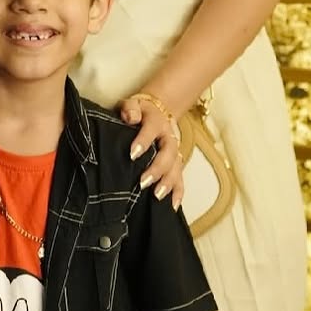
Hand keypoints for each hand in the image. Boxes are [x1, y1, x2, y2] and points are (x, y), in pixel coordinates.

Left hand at [119, 95, 184, 210]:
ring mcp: (174, 151)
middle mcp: (169, 137)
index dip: (143, 141)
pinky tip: (173, 206)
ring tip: (157, 196)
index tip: (132, 154)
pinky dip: (178, 193)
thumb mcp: (132, 104)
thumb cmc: (139, 111)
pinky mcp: (176, 164)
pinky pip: (180, 179)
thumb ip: (130, 109)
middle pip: (168, 153)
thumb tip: (130, 117)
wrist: (158, 111)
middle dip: (157, 169)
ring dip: (168, 183)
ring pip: (176, 168)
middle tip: (143, 182)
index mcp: (156, 121)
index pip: (151, 130)